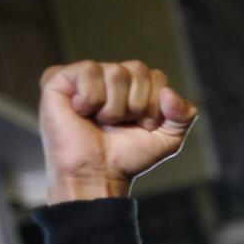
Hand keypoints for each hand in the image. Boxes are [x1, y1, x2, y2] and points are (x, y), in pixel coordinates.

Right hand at [39, 60, 198, 203]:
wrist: (99, 174)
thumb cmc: (128, 156)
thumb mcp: (168, 138)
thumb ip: (183, 114)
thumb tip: (169, 93)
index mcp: (134, 85)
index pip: (156, 77)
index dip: (154, 106)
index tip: (143, 126)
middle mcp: (111, 75)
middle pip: (138, 70)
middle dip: (135, 105)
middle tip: (119, 125)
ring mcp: (85, 75)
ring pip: (115, 72)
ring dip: (113, 108)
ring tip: (100, 121)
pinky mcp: (60, 78)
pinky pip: (88, 71)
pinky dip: (90, 99)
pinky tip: (81, 112)